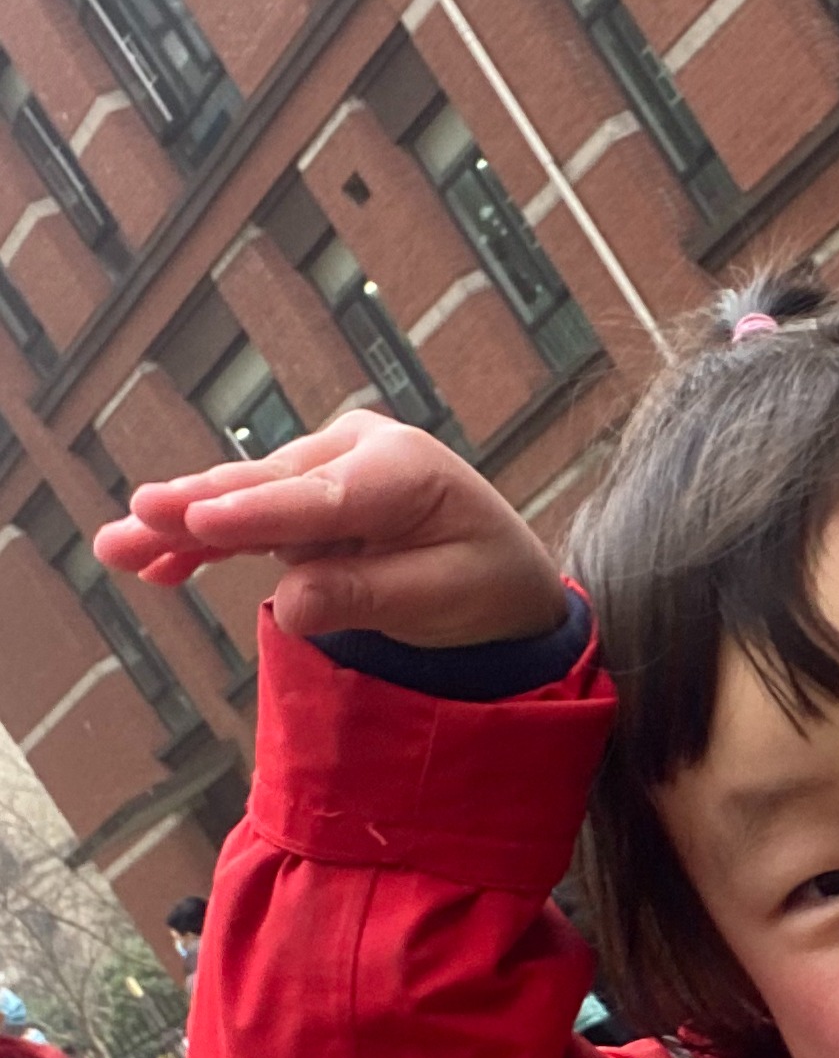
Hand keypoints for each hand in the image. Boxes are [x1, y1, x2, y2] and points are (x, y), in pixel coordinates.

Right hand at [92, 411, 567, 647]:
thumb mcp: (445, 596)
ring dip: (180, 525)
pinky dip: (201, 543)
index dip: (260, 512)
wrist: (502, 574)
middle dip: (198, 509)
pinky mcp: (302, 495)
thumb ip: (370, 595)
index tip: (198, 520)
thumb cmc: (486, 582)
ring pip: (244, 501)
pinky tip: (152, 567)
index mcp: (406, 468)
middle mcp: (357, 452)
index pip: (325, 497)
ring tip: (117, 546)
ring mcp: (324, 468)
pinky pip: (247, 520)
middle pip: (269, 489)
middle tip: (135, 519)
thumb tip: (292, 604)